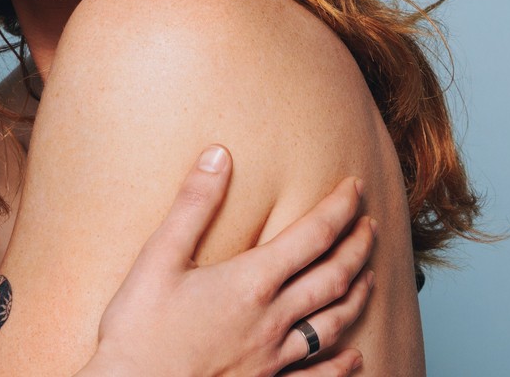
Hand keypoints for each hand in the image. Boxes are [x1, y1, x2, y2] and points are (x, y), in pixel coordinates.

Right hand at [82, 146, 373, 376]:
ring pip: (334, 323)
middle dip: (358, 246)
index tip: (354, 187)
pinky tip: (355, 355)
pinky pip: (318, 375)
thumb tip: (219, 155)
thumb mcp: (158, 256)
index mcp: (251, 281)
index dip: (339, 208)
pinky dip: (343, 363)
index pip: (313, 235)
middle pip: (334, 276)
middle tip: (371, 224)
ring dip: (358, 294)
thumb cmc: (139, 328)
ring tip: (370, 275)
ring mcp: (273, 356)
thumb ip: (193, 205)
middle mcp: (272, 318)